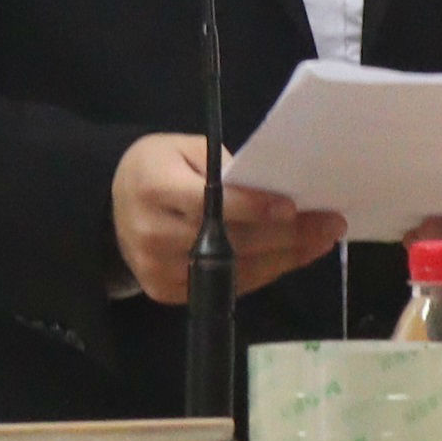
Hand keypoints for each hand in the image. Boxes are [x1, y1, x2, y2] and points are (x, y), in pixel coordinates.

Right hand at [114, 132, 339, 306]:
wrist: (112, 205)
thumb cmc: (157, 167)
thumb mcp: (184, 148)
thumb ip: (225, 167)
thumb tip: (274, 190)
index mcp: (155, 189)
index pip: (211, 203)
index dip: (254, 207)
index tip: (293, 207)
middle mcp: (154, 235)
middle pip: (230, 241)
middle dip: (285, 234)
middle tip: (328, 224)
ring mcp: (159, 270)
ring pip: (235, 269)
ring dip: (285, 257)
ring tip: (321, 241)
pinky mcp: (168, 292)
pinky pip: (227, 286)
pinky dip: (264, 271)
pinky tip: (292, 256)